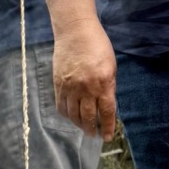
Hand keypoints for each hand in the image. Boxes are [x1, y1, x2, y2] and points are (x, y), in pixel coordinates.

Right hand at [52, 17, 116, 140]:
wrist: (75, 31)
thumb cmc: (97, 45)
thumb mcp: (110, 66)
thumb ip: (108, 87)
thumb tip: (106, 106)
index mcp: (103, 83)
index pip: (106, 112)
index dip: (107, 127)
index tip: (107, 137)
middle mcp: (86, 88)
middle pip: (88, 117)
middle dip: (91, 129)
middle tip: (93, 134)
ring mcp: (71, 87)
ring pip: (73, 115)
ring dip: (79, 124)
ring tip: (83, 127)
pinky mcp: (59, 85)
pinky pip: (61, 106)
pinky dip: (67, 115)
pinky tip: (71, 116)